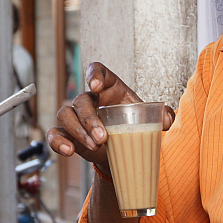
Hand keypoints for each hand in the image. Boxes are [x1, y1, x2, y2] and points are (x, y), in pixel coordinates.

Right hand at [47, 62, 174, 165]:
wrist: (123, 148)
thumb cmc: (133, 125)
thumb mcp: (149, 118)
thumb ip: (162, 116)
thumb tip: (167, 119)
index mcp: (109, 88)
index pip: (97, 71)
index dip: (93, 74)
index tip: (94, 85)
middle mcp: (90, 99)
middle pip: (81, 100)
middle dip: (89, 119)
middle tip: (102, 137)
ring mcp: (76, 116)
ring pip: (65, 115)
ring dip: (77, 131)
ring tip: (93, 146)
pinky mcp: (68, 134)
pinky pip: (54, 134)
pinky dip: (58, 142)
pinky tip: (68, 151)